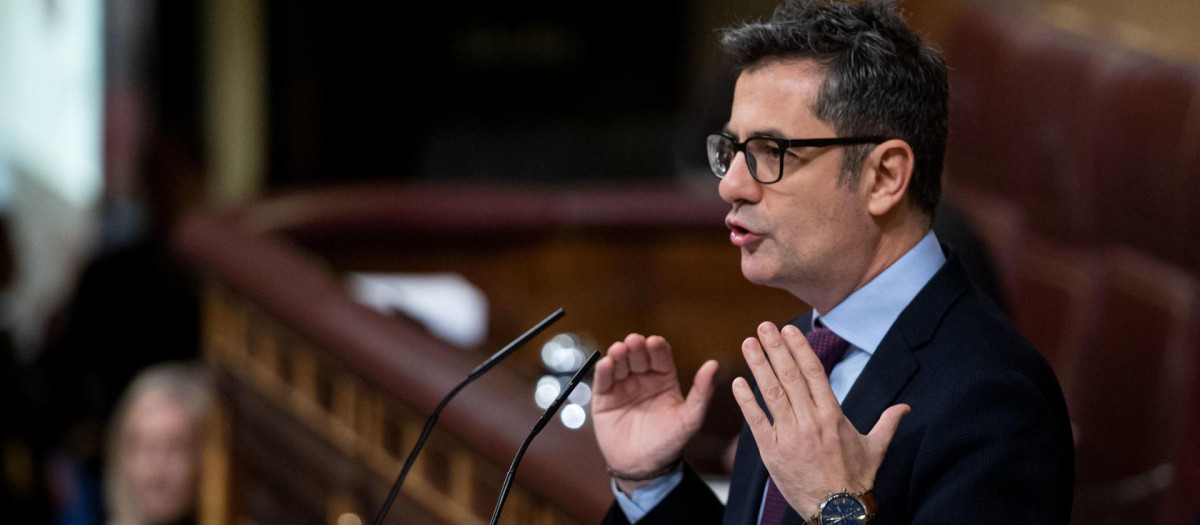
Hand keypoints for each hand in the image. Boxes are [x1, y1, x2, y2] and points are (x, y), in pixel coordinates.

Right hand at [592, 333, 718, 493]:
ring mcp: (622, 386)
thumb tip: (714, 363)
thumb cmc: (669, 442)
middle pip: (638, 355)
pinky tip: (607, 364)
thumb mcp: (690, 418)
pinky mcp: (604, 397)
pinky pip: (603, 380)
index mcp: (664, 379)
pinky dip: (603, 370)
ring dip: (618, 353)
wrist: (642, 467)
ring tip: (619, 350)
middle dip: (636, 346)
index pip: (660, 356)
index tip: (654, 342)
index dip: (657, 347)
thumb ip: (702, 392)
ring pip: (619, 363)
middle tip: (634, 342)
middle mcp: (642, 378)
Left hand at [732, 322, 908, 517]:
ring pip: (772, 393)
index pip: (814, 373)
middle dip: (776, 349)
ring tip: (748, 344)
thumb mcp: (876, 448)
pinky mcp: (773, 452)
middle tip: (764, 326)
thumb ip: (887, 423)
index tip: (789, 330)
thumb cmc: (855, 479)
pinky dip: (746, 401)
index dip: (800, 349)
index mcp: (833, 416)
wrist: (837, 512)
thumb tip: (906, 407)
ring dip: (758, 366)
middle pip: (790, 377)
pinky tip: (737, 382)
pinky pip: (757, 422)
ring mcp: (790, 436)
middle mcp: (811, 421)